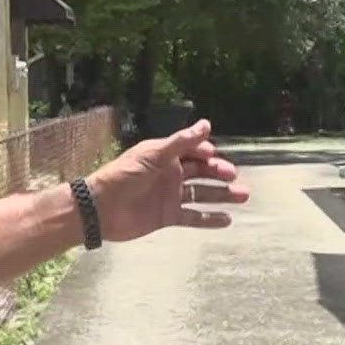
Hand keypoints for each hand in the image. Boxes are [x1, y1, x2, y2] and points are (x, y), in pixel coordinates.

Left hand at [85, 120, 247, 241]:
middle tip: (235, 176)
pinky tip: (227, 220)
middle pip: (201, 172)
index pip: (193, 152)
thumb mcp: (153, 155)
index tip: (214, 156)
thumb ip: (181, 142)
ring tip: (243, 196)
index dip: (206, 153)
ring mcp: (170, 196)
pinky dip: (210, 219)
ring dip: (222, 195)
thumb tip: (207, 124)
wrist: (101, 209)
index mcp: (165, 156)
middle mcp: (170, 175)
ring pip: (202, 194)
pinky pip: (194, 217)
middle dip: (220, 173)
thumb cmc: (123, 175)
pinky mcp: (168, 216)